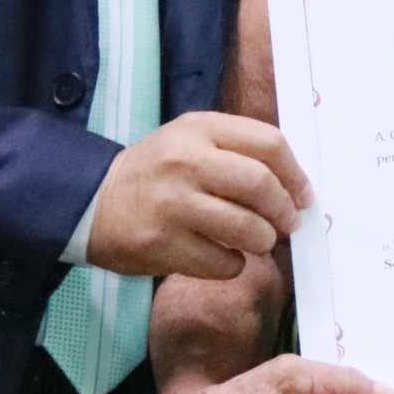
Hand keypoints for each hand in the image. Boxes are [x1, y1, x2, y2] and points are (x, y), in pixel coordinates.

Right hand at [86, 111, 310, 278]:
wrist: (91, 202)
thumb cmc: (155, 172)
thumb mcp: (191, 140)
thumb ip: (238, 151)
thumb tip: (294, 186)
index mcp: (200, 129)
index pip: (269, 143)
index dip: (295, 174)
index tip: (303, 195)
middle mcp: (186, 161)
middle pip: (260, 185)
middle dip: (283, 210)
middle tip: (286, 223)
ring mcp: (173, 204)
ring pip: (246, 228)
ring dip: (263, 240)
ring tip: (257, 240)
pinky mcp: (162, 244)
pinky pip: (222, 262)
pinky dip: (233, 264)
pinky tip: (222, 256)